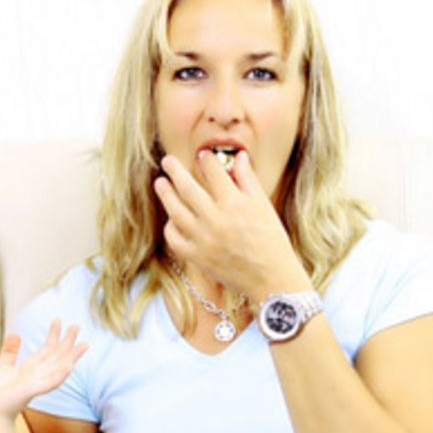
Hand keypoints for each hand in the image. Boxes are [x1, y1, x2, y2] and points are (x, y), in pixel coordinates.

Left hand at [0, 320, 87, 418]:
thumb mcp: (3, 366)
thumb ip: (10, 351)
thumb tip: (15, 332)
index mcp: (32, 368)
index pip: (47, 349)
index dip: (53, 335)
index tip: (57, 320)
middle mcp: (38, 375)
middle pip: (57, 356)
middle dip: (67, 342)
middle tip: (76, 325)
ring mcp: (37, 383)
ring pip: (59, 368)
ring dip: (72, 357)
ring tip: (83, 345)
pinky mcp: (32, 391)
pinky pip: (49, 383)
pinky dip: (60, 375)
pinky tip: (69, 367)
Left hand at [153, 151, 309, 301]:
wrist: (271, 277)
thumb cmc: (271, 240)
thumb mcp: (263, 205)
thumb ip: (248, 179)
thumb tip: (239, 156)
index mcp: (234, 203)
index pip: (213, 171)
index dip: (206, 159)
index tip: (201, 155)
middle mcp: (216, 219)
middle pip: (187, 187)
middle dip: (175, 170)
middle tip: (168, 161)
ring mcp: (203, 239)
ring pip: (175, 211)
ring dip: (165, 194)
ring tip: (160, 183)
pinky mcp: (197, 257)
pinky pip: (175, 238)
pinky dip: (171, 226)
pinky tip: (172, 218)